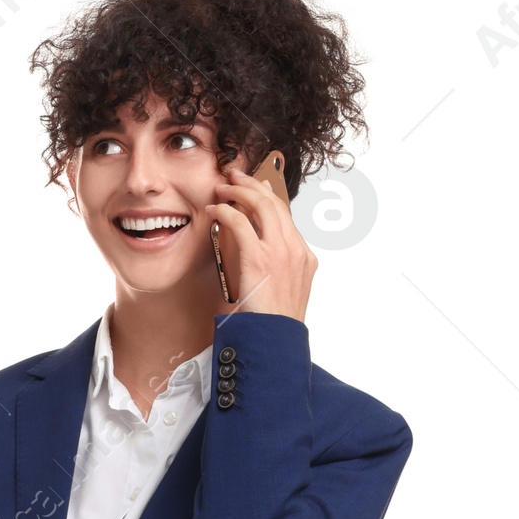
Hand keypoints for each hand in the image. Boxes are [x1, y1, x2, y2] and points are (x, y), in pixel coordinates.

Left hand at [205, 164, 317, 321]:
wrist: (275, 343)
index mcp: (304, 258)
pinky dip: (225, 211)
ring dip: (240, 190)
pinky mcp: (260, 258)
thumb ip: (274, 270)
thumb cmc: (273, 326)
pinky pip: (240, 223)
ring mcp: (280, 252)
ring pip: (261, 205)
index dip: (270, 197)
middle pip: (276, 204)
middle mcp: (296, 250)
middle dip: (254, 184)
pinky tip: (214, 210)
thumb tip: (250, 254)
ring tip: (223, 186)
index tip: (258, 187)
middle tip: (236, 176)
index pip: (287, 217)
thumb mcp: (282, 294)